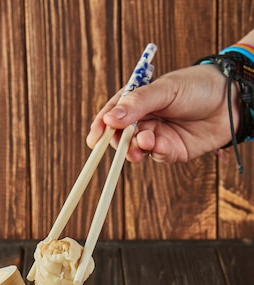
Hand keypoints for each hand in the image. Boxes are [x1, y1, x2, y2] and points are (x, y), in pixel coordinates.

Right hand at [86, 64, 239, 163]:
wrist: (232, 101)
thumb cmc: (199, 86)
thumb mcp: (165, 89)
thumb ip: (137, 104)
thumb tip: (109, 118)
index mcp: (140, 100)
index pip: (114, 114)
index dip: (102, 126)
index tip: (94, 138)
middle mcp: (147, 119)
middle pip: (121, 136)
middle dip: (118, 141)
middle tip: (122, 141)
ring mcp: (159, 136)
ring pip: (137, 149)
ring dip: (135, 148)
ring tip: (145, 141)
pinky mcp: (172, 151)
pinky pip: (156, 156)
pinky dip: (154, 151)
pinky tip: (158, 143)